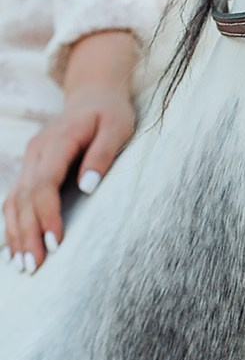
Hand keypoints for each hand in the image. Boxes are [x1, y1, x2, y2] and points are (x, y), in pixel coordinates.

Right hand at [3, 30, 137, 273]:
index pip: (44, 184)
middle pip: (24, 197)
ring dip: (16, 233)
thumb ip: (103, 154)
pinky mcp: (31, 167)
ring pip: (14, 200)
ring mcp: (30, 159)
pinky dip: (12, 223)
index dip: (47, 215)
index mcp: (58, 141)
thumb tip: (87, 187)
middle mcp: (37, 151)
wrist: (93, 93)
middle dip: (28, 233)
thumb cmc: (110, 112)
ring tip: (22, 265)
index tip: (56, 243)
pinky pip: (15, 197)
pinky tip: (13, 248)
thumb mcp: (118, 126)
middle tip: (34, 266)